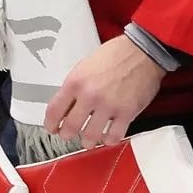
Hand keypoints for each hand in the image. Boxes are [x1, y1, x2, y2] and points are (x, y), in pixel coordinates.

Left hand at [41, 34, 166, 149]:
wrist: (142, 51)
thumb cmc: (115, 55)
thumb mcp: (84, 66)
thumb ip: (74, 88)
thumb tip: (66, 106)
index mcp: (75, 82)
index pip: (54, 111)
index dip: (50, 124)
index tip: (52, 128)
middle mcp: (90, 95)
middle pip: (70, 127)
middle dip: (67, 135)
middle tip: (68, 135)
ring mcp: (108, 106)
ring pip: (90, 136)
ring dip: (87, 141)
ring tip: (88, 140)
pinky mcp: (127, 113)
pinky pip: (113, 136)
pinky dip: (108, 140)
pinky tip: (107, 137)